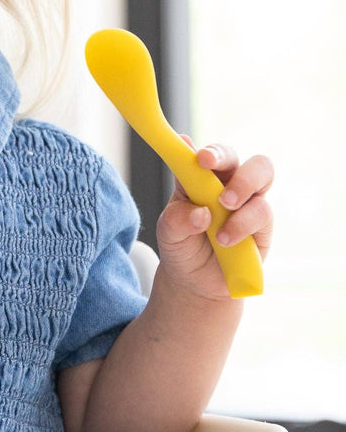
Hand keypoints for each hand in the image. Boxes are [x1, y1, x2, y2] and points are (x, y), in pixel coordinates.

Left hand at [155, 140, 273, 300]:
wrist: (196, 281)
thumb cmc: (181, 246)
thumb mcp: (168, 234)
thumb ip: (177, 219)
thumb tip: (201, 212)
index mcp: (200, 177)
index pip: (209, 155)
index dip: (208, 151)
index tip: (200, 157)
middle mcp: (227, 184)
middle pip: (238, 154)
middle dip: (230, 160)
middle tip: (212, 174)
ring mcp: (248, 202)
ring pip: (261, 177)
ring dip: (240, 192)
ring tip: (220, 222)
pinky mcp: (262, 225)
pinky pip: (262, 213)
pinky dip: (242, 226)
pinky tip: (224, 241)